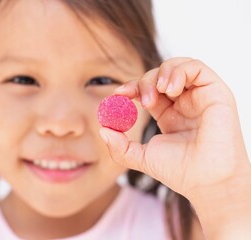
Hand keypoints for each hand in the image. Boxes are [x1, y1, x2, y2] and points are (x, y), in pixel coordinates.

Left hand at [99, 58, 249, 200]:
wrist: (207, 181)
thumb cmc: (180, 171)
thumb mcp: (142, 157)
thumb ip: (120, 147)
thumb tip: (103, 130)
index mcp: (168, 114)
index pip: (147, 91)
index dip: (132, 88)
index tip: (119, 94)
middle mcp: (184, 102)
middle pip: (159, 77)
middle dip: (144, 83)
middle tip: (142, 101)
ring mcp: (199, 96)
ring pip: (177, 67)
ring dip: (161, 73)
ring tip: (158, 91)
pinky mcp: (215, 91)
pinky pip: (196, 67)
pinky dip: (179, 71)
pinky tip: (171, 88)